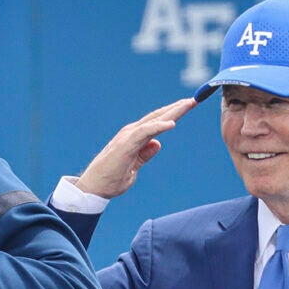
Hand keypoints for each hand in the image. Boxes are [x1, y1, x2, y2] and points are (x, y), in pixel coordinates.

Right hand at [74, 98, 197, 197]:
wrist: (94, 188)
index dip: (173, 114)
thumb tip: (158, 144)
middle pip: (158, 117)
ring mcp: (128, 137)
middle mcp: (132, 133)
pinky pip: (145, 132)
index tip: (187, 107)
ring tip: (188, 104)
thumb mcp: (134, 167)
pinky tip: (171, 123)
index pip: (157, 122)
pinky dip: (158, 126)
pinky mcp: (126, 144)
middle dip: (177, 108)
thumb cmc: (112, 179)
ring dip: (173, 112)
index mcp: (134, 138)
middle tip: (194, 100)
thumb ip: (145, 155)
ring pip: (154, 120)